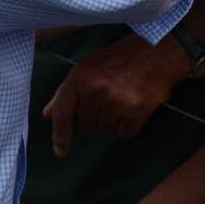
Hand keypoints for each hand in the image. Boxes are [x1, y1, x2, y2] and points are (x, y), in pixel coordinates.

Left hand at [40, 34, 188, 153]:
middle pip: (86, 126)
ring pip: (105, 131)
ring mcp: (116, 101)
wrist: (157, 52)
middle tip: (108, 102)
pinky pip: (124, 133)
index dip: (60, 135)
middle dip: (94, 120)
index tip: (61, 151)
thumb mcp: (89, 67)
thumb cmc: (121, 59)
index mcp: (80, 77)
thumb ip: (66, 91)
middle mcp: (96, 89)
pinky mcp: (136, 110)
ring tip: (122, 101)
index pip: (63, 113)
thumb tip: (47, 114)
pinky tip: (133, 109)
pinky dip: (128, 126)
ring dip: (112, 122)